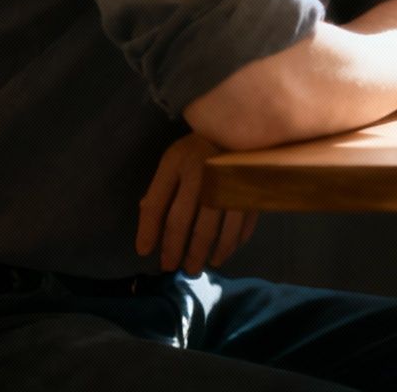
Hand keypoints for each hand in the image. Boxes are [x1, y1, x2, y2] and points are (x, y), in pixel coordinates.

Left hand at [135, 132, 258, 274]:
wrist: (242, 128)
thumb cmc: (199, 148)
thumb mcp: (174, 161)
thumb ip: (160, 192)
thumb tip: (150, 231)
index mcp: (178, 164)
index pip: (156, 205)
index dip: (148, 231)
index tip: (145, 252)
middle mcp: (202, 174)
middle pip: (185, 222)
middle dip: (176, 250)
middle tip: (173, 268)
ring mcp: (229, 183)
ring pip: (214, 229)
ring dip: (205, 253)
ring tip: (198, 267)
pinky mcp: (251, 191)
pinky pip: (241, 225)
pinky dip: (232, 243)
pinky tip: (223, 252)